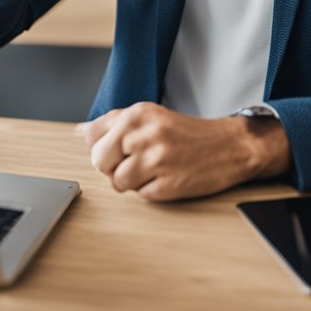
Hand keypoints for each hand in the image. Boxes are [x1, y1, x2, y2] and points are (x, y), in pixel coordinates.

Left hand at [77, 102, 291, 200]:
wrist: (230, 146)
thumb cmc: (185, 132)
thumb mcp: (148, 115)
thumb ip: (112, 122)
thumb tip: (80, 132)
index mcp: (136, 114)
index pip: (92, 139)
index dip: (104, 149)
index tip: (119, 148)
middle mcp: (144, 134)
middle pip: (99, 163)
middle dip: (112, 167)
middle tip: (135, 161)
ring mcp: (157, 160)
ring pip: (118, 183)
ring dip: (132, 182)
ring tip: (153, 169)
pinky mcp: (169, 184)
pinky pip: (140, 196)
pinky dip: (150, 191)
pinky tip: (166, 178)